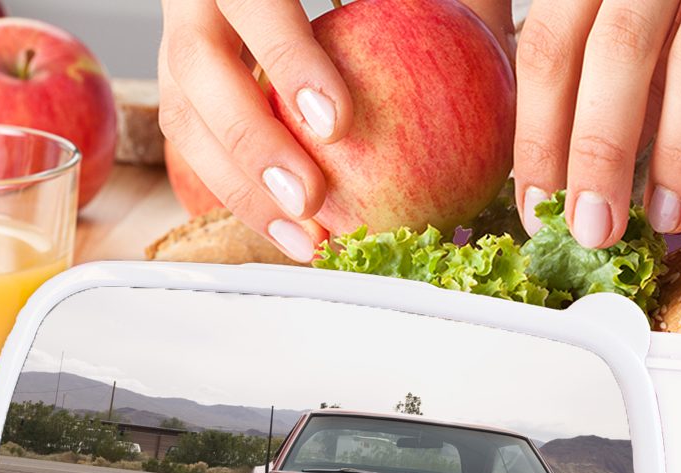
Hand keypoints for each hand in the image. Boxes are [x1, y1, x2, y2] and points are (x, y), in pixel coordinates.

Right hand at [158, 0, 512, 261]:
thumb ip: (441, 4)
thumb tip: (501, 61)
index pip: (254, 2)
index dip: (289, 63)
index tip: (338, 122)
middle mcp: (199, 0)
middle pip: (198, 72)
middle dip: (250, 144)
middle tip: (310, 200)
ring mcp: (180, 43)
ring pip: (186, 119)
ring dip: (242, 190)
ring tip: (306, 240)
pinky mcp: (185, 87)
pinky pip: (198, 147)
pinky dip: (242, 196)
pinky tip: (295, 237)